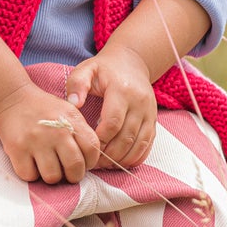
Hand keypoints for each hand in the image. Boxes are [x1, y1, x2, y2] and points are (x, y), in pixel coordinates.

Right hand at [0, 81, 101, 185]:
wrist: (11, 98)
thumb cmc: (43, 109)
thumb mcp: (68, 112)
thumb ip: (81, 132)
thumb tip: (90, 161)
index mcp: (72, 121)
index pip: (92, 150)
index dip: (90, 162)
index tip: (83, 163)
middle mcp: (56, 131)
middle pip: (75, 167)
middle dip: (73, 176)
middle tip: (66, 171)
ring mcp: (36, 141)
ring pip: (52, 177)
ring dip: (51, 176)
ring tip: (47, 166)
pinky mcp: (17, 149)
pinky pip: (30, 176)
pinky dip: (31, 174)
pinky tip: (31, 163)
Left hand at [66, 44, 156, 169]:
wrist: (132, 62)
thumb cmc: (105, 69)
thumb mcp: (87, 69)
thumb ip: (77, 84)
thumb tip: (73, 105)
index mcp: (122, 90)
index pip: (112, 122)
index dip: (99, 139)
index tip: (86, 145)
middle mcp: (140, 103)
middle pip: (126, 137)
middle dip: (109, 154)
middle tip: (93, 162)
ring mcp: (149, 113)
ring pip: (138, 144)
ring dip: (121, 159)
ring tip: (105, 164)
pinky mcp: (153, 121)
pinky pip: (148, 145)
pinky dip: (135, 158)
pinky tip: (120, 162)